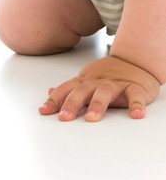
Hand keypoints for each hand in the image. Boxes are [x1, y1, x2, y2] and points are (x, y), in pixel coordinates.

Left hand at [39, 55, 160, 121]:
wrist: (135, 60)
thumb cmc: (108, 74)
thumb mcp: (86, 79)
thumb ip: (70, 88)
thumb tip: (50, 92)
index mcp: (85, 81)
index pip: (66, 89)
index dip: (54, 100)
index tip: (43, 111)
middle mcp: (98, 81)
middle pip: (82, 91)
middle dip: (72, 104)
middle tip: (64, 118)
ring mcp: (116, 83)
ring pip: (105, 92)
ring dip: (98, 105)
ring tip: (92, 118)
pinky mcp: (135, 87)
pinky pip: (135, 95)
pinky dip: (136, 104)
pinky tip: (136, 115)